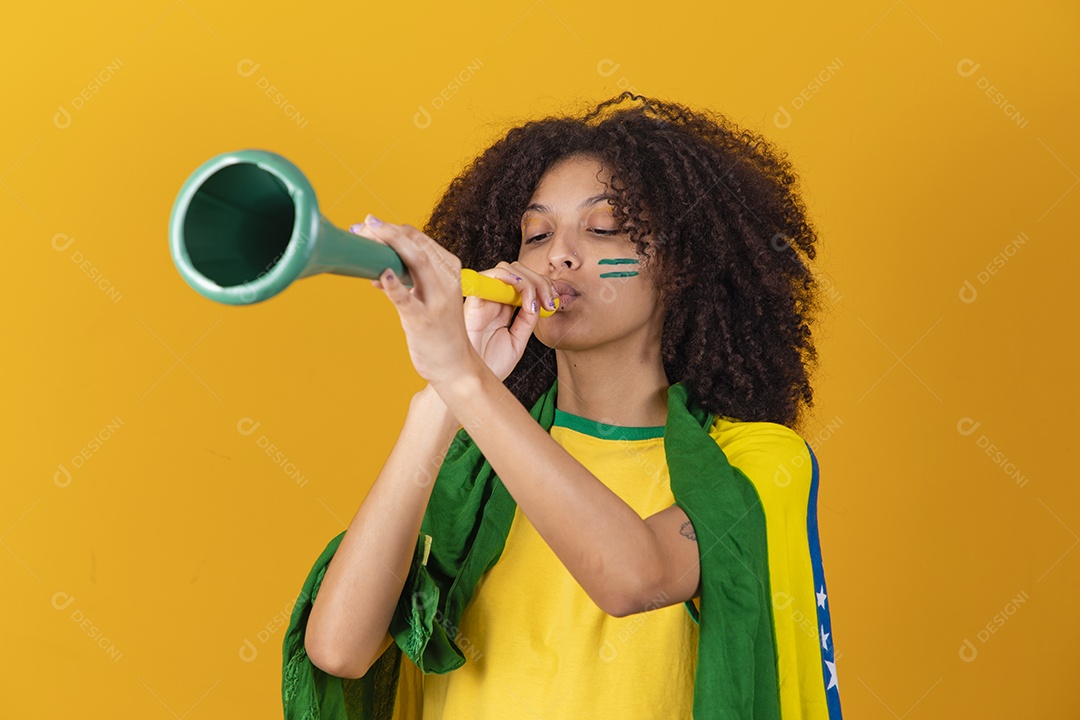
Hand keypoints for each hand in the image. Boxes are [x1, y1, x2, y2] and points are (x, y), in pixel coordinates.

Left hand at [356, 215, 476, 388]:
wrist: (455, 365)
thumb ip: (410, 279)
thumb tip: (379, 267)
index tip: (369, 224)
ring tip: (364, 237)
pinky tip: (380, 275)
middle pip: (416, 245)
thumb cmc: (439, 331)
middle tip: (361, 225)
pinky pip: (407, 299)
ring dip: (389, 246)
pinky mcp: (424, 321)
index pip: (420, 239)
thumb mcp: (430, 296)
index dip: (393, 228)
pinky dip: (394, 285)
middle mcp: (446, 280)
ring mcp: (437, 300)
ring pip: (416, 262)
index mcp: (449, 269)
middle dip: (387, 231)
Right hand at [461, 261, 556, 381]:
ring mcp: (483, 299)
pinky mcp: (473, 301)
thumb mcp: (517, 341)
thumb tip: (539, 303)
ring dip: (527, 280)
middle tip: (549, 302)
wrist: (473, 381)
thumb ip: (526, 321)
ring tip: (534, 302)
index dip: (542, 286)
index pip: (524, 283)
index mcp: (503, 308)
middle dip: (540, 281)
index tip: (553, 304)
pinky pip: (488, 277)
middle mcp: (493, 300)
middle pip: (518, 272)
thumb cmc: (490, 365)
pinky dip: (508, 277)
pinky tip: (521, 291)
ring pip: (506, 269)